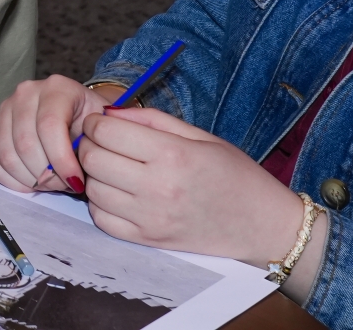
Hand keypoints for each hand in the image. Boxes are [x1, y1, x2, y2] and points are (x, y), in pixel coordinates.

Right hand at [0, 75, 117, 193]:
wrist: (78, 111)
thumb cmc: (92, 122)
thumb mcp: (100, 128)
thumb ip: (91, 147)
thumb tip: (73, 178)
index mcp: (56, 88)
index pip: (50, 126)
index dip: (62, 161)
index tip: (76, 183)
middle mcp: (26, 93)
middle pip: (25, 143)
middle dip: (46, 175)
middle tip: (64, 186)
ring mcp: (6, 108)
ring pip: (7, 155)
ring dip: (30, 179)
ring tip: (51, 185)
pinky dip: (11, 181)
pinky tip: (31, 185)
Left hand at [77, 107, 308, 265]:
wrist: (264, 226)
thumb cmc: (236, 175)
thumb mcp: (201, 136)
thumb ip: (152, 119)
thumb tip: (110, 112)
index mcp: (173, 155)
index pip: (106, 132)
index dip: (96, 123)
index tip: (101, 123)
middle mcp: (158, 188)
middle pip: (92, 159)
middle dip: (89, 145)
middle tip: (103, 143)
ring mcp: (151, 218)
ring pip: (92, 189)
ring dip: (94, 175)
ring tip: (113, 168)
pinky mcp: (148, 241)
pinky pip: (102, 219)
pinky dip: (101, 204)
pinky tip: (118, 194)